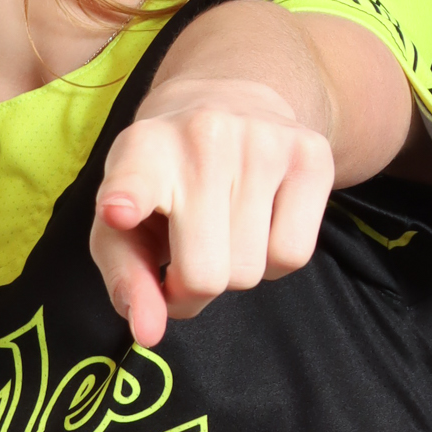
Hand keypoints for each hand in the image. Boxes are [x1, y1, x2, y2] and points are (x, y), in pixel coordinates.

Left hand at [91, 82, 336, 347]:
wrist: (228, 98)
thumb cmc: (160, 182)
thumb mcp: (120, 226)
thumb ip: (126, 281)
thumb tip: (149, 333)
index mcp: (141, 151)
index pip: (134, 180)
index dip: (127, 199)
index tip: (118, 211)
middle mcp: (203, 137)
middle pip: (205, 274)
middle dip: (192, 287)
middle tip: (184, 257)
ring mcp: (264, 142)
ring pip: (252, 272)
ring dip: (233, 272)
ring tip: (220, 231)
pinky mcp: (312, 154)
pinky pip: (294, 255)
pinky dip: (273, 261)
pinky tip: (257, 225)